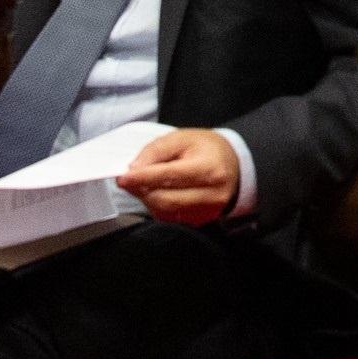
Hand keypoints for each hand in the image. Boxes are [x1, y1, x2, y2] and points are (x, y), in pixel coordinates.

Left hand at [116, 127, 240, 224]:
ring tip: (143, 184)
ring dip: (147, 198)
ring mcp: (207, 211)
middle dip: (141, 190)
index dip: (143, 178)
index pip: (170, 176)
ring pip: (165, 211)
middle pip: (165, 199)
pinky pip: (170, 218)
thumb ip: (157, 150)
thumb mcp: (184, 137)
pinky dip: (157, 206)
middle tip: (128, 180)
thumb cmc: (208, 149)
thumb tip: (135, 168)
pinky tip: (157, 192)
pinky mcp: (201, 221)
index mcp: (209, 168)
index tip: (123, 177)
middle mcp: (211, 194)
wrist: (234, 166)